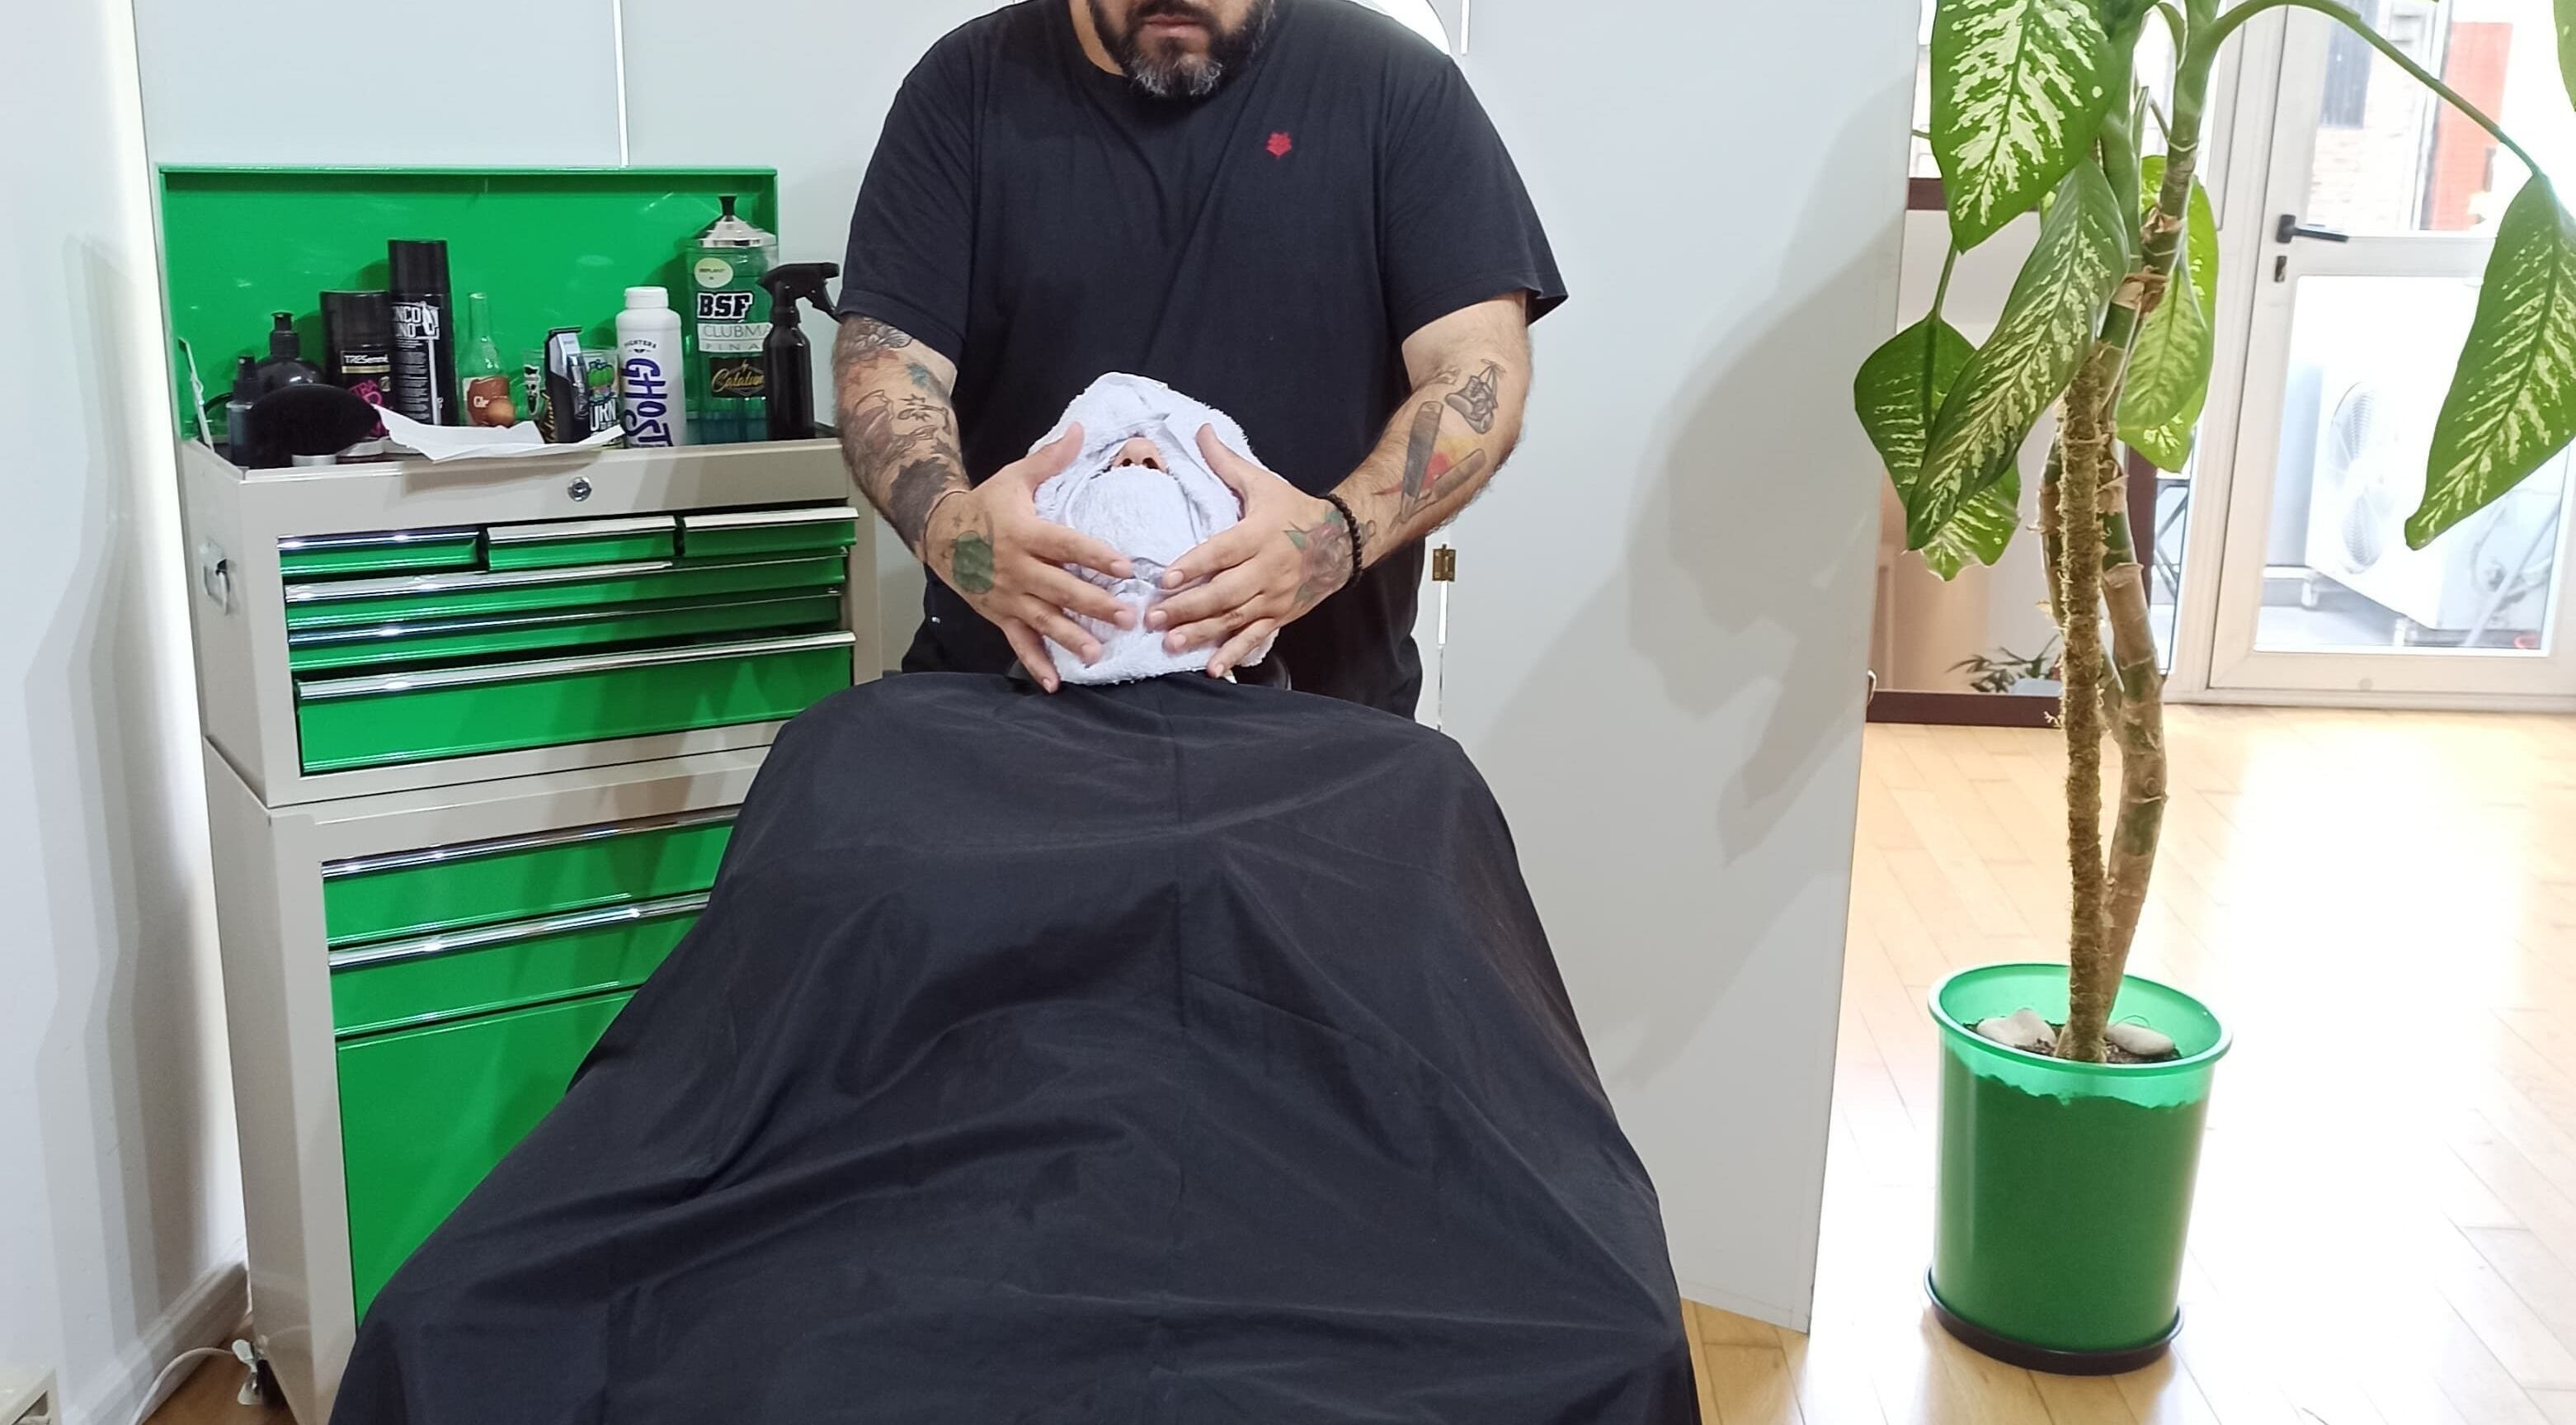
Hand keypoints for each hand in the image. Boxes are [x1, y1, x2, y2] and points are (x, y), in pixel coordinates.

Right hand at [923, 423, 1135, 691]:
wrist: (939, 533)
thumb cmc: (986, 504)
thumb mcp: (1014, 478)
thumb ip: (1050, 459)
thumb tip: (1080, 429)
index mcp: (1025, 533)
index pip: (1066, 546)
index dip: (1096, 556)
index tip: (1126, 568)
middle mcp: (1017, 568)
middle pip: (1060, 589)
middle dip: (1094, 605)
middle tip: (1127, 616)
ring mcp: (1007, 596)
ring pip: (1043, 620)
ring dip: (1071, 638)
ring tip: (1099, 654)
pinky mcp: (999, 615)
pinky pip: (1019, 642)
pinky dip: (1035, 663)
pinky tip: (1055, 683)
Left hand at [1151, 427, 1355, 677]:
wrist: (1343, 541)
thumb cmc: (1293, 509)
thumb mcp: (1262, 483)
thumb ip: (1226, 463)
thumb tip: (1198, 430)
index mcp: (1259, 534)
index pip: (1221, 551)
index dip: (1193, 566)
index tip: (1164, 579)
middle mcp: (1267, 568)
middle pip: (1224, 592)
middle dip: (1188, 607)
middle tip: (1154, 617)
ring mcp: (1274, 596)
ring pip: (1235, 618)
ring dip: (1202, 633)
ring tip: (1170, 644)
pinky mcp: (1280, 615)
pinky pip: (1255, 637)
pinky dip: (1234, 653)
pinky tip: (1212, 668)